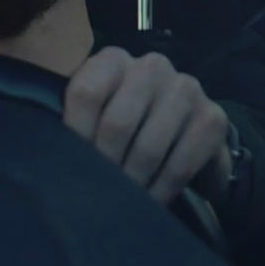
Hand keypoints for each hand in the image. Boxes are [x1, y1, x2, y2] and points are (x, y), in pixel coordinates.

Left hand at [64, 47, 233, 203]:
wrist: (184, 137)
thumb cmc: (126, 130)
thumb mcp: (94, 119)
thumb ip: (73, 127)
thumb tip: (52, 164)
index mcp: (113, 60)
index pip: (87, 93)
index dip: (76, 137)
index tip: (72, 171)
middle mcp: (152, 66)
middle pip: (117, 123)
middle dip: (106, 168)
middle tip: (98, 197)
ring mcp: (186, 89)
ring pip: (149, 147)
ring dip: (133, 184)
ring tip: (122, 204)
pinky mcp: (212, 117)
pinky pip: (181, 164)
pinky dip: (162, 190)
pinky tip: (151, 203)